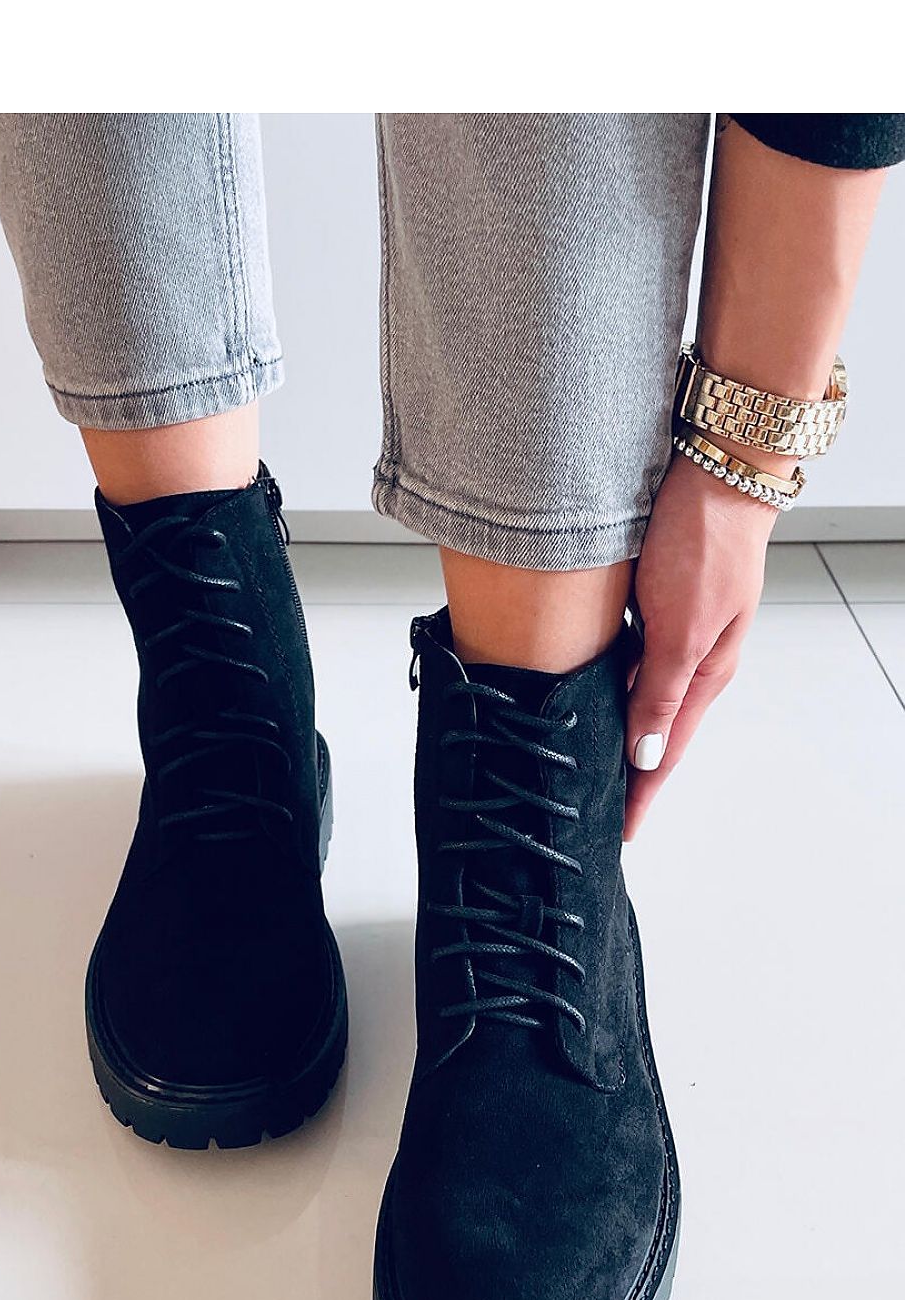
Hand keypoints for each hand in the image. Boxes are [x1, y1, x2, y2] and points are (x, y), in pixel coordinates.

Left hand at [623, 452, 773, 839]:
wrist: (714, 465)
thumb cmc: (703, 541)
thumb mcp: (680, 628)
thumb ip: (660, 692)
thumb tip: (647, 757)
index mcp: (703, 672)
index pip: (664, 752)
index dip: (640, 795)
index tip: (618, 835)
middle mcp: (689, 656)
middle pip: (651, 728)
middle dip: (626, 772)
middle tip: (593, 809)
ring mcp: (674, 628)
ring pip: (636, 693)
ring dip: (615, 729)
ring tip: (586, 763)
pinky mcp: (655, 600)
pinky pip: (628, 658)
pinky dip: (609, 685)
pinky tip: (586, 694)